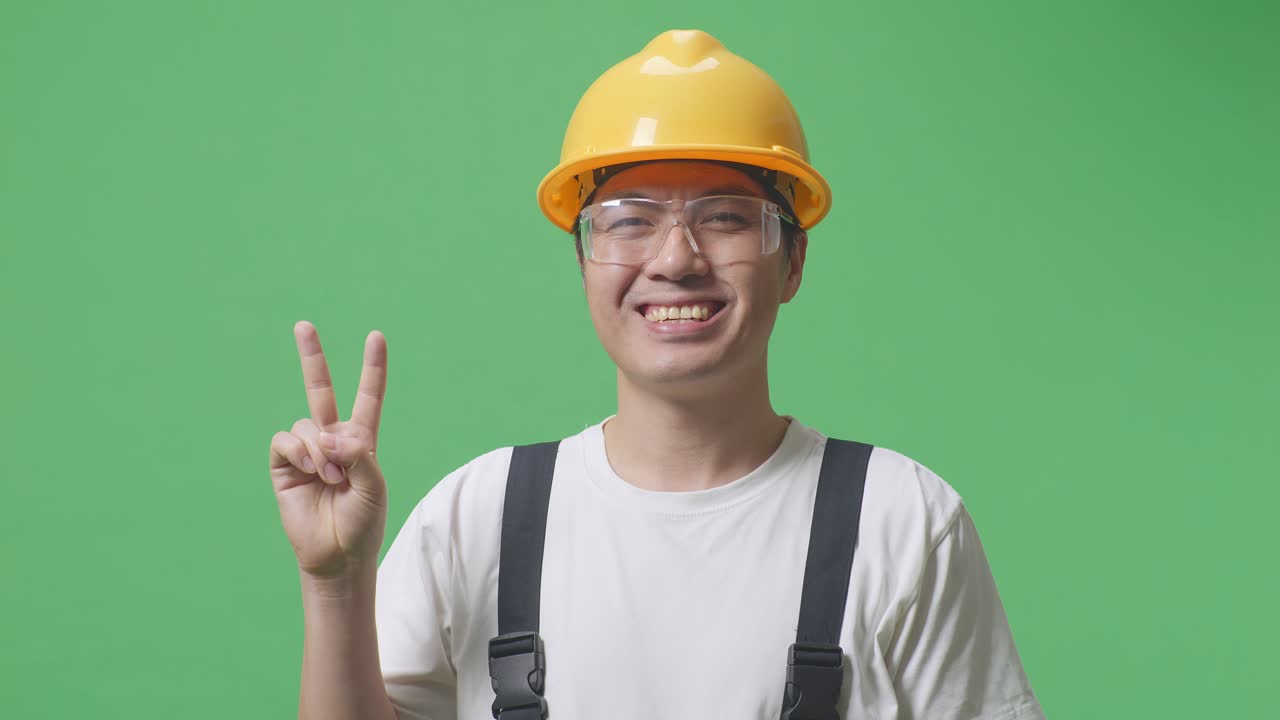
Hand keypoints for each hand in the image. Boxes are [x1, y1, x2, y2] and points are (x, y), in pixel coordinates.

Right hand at [269, 321, 388, 579]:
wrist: (337, 555)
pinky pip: (286, 440)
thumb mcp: (373, 485)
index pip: (368, 396)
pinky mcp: (283, 465)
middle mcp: (332, 440)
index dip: (373, 368)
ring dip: (320, 450)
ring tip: (331, 478)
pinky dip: (299, 451)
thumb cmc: (363, 523)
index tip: (376, 337)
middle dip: (311, 357)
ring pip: (307, 425)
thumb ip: (357, 454)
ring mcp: (306, 451)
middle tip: (303, 325)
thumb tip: (326, 435)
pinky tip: (310, 469)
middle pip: (320, 390)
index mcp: (362, 441)